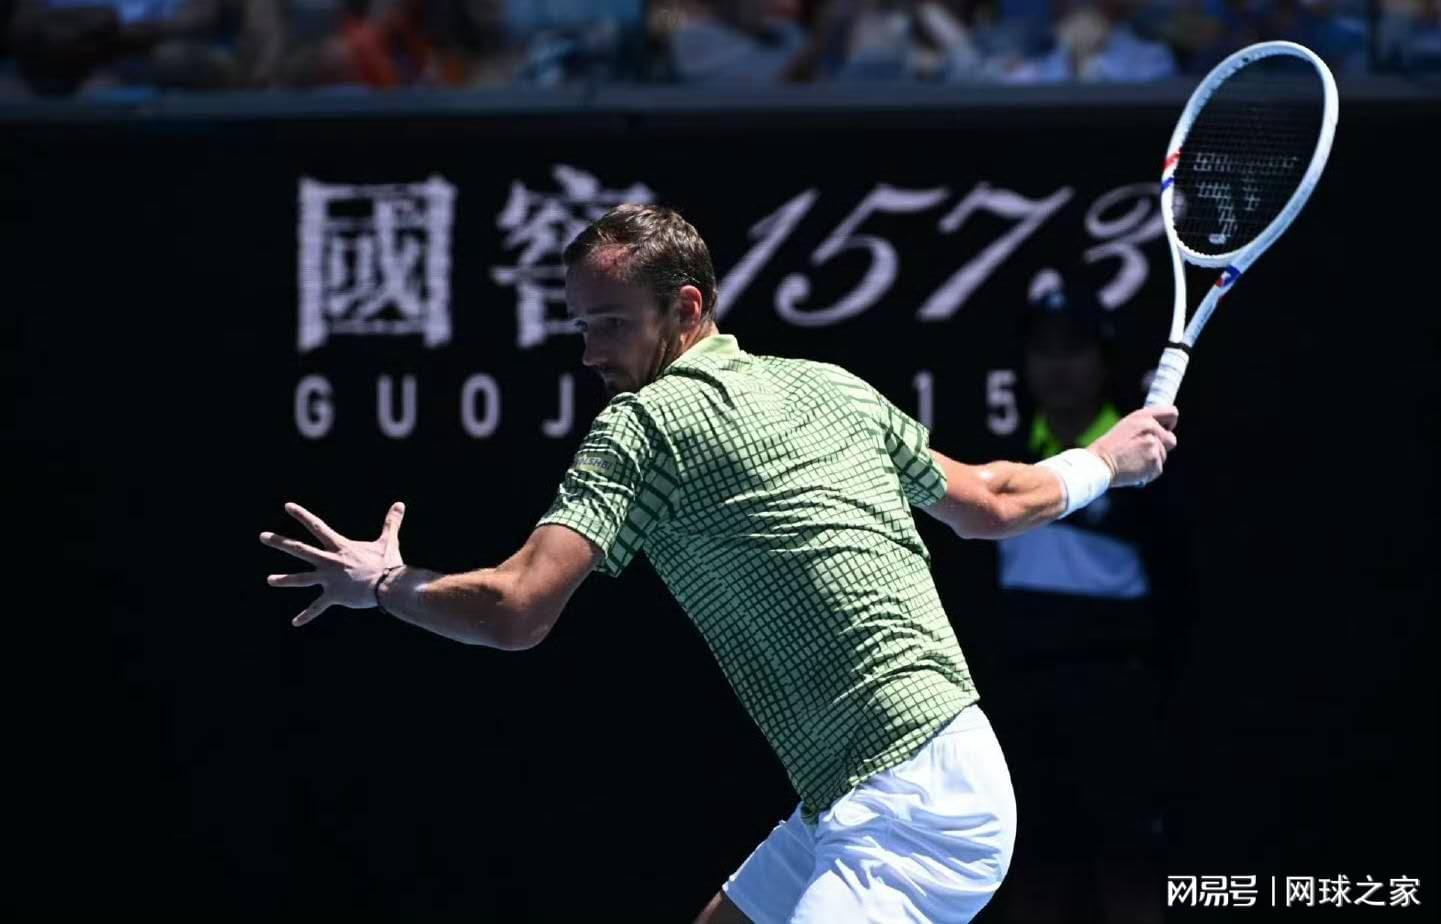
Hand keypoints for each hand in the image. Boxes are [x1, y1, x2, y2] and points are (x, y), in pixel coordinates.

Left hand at [260, 501, 406, 626]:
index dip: (301, 515)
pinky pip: (316, 607)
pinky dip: (306, 615)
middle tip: (262, 536)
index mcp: (339, 547)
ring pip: (301, 578)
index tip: (287, 507)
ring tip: (270, 580)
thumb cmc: (387, 563)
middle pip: (299, 549)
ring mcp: (328, 579)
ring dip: (284, 579)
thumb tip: (400, 504)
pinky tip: (295, 622)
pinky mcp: (332, 596)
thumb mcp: (388, 541)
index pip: (316, 526)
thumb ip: (391, 522)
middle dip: (279, 542)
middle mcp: (329, 561)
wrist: (387, 586)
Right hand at [1088, 406, 1178, 487]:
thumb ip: (1146, 425)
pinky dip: (1148, 472)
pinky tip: (1134, 469)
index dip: (1170, 423)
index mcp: (1143, 416)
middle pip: (1171, 439)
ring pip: (1163, 456)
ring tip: (1133, 460)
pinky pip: (1157, 469)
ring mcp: (1153, 446)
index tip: (1165, 430)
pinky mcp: (1154, 462)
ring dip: (1151, 460)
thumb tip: (1162, 430)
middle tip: (1144, 451)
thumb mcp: (1126, 426)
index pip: (1172, 413)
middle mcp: (1151, 428)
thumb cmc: (1109, 447)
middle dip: (1161, 446)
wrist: (1099, 464)